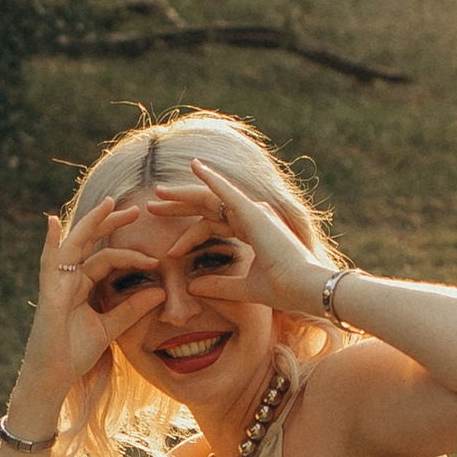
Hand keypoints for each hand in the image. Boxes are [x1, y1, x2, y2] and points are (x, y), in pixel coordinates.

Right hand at [12, 196, 164, 416]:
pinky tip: (54, 221)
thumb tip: (160, 291)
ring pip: (74, 245)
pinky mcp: (49, 294)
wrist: (54, 377)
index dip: (132, 256)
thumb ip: (132, 309)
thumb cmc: (75, 354)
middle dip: (111, 224)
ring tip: (109, 204)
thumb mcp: (111, 328)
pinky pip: (48, 263)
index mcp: (82, 285)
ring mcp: (57, 284)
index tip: (157, 261)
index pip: (108, 259)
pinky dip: (50, 242)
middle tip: (136, 210)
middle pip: (91, 242)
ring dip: (91, 223)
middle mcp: (68, 279)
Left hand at [175, 159, 330, 319]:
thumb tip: (192, 288)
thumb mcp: (242, 287)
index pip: (212, 225)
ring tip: (159, 193)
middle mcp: (252, 216)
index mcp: (252, 230)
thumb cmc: (282, 289)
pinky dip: (210, 178)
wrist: (303, 288)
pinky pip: (226, 191)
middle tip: (153, 206)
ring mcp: (253, 211)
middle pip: (207, 207)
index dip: (188, 236)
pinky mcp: (253, 211)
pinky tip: (195, 166)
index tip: (169, 253)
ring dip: (184, 194)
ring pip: (210, 198)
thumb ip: (218, 285)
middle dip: (179, 206)